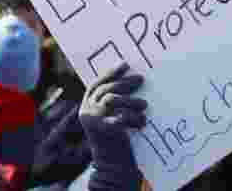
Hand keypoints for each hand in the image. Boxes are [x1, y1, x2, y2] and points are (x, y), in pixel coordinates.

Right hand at [79, 62, 146, 188]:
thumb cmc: (117, 139)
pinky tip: (142, 122)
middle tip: (141, 80)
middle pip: (106, 90)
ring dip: (130, 100)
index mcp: (87, 105)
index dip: (111, 73)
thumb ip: (115, 103)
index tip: (125, 64)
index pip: (97, 83)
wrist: (112, 166)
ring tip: (145, 105)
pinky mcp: (102, 131)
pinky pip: (119, 117)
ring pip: (111, 99)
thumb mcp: (113, 117)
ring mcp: (92, 120)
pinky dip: (132, 118)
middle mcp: (86, 111)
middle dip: (125, 83)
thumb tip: (133, 81)